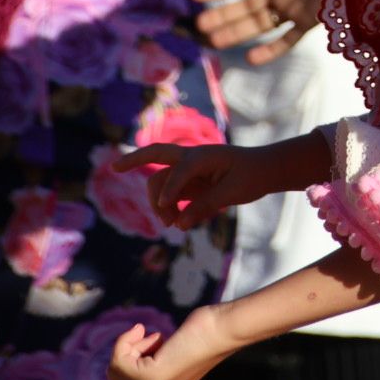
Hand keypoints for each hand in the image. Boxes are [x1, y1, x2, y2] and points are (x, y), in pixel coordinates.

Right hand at [108, 305, 235, 379]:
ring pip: (115, 368)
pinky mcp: (154, 377)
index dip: (129, 356)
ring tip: (158, 337)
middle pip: (115, 376)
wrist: (223, 329)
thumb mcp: (170, 351)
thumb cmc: (202, 332)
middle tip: (154, 337)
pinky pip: (119, 360)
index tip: (152, 340)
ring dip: (131, 344)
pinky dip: (128, 340)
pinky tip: (157, 336)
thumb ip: (152, 360)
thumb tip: (127, 354)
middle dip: (128, 351)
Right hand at [112, 143, 278, 229]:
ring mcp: (188, 172)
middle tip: (114, 168)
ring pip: (160, 182)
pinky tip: (176, 220)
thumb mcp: (232, 193)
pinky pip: (169, 195)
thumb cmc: (252, 175)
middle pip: (156, 155)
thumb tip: (179, 224)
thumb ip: (205, 206)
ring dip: (158, 202)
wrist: (264, 170)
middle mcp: (191, 159)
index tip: (168, 209)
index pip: (180, 169)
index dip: (172, 189)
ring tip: (171, 223)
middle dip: (134, 159)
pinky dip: (167, 207)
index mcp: (203, 155)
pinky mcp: (189, 184)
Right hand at [189, 0, 337, 64]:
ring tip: (213, 41)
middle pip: (245, 7)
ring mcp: (294, 8)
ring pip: (260, 24)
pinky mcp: (310, 22)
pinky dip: (270, 50)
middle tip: (200, 24)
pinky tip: (250, 58)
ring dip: (237, 33)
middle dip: (223, 15)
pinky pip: (287, 40)